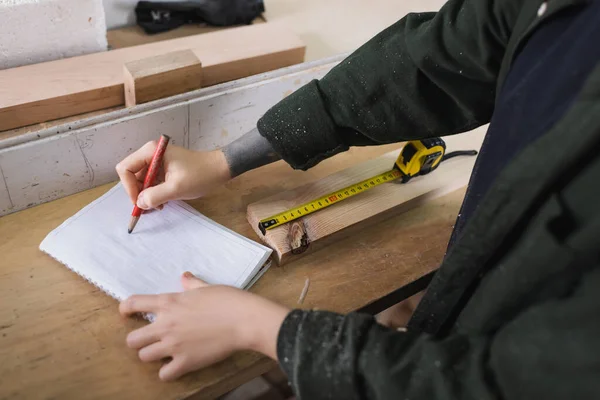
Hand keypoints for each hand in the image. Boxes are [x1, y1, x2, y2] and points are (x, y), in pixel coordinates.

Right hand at [116, 141, 230, 209]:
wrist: (220, 169)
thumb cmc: (201, 175)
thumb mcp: (176, 188)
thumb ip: (155, 196)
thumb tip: (140, 203)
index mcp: (151, 152)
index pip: (126, 169)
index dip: (129, 187)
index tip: (140, 202)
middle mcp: (151, 154)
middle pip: (132, 175)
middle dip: (138, 193)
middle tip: (149, 207)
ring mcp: (157, 161)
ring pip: (141, 180)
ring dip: (147, 195)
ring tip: (159, 205)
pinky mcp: (164, 168)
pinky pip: (151, 181)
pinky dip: (154, 192)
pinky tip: (163, 201)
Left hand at [119, 273, 289, 380]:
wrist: (244, 320)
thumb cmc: (228, 299)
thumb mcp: (206, 287)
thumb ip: (191, 284)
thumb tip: (184, 277)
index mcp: (169, 303)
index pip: (134, 304)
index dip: (125, 309)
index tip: (126, 313)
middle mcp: (165, 325)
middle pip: (132, 340)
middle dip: (138, 340)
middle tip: (150, 340)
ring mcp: (173, 345)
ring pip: (144, 357)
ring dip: (152, 356)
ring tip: (164, 354)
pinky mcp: (185, 362)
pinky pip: (164, 375)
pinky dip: (168, 372)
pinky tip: (177, 366)